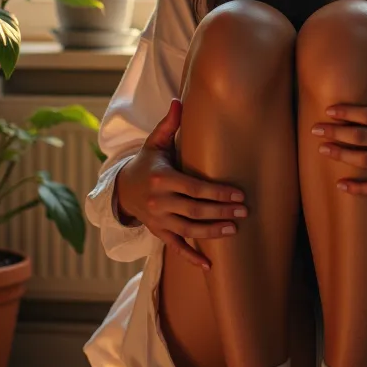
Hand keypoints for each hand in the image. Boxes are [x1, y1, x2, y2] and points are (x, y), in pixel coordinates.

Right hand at [115, 98, 247, 270]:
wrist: (121, 189)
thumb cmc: (146, 162)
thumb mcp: (154, 142)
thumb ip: (169, 124)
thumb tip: (179, 100)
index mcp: (161, 178)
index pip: (193, 187)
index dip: (216, 192)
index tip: (238, 194)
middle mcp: (158, 201)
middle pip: (194, 209)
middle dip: (221, 211)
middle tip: (245, 212)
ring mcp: (158, 219)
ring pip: (188, 229)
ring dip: (212, 232)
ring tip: (234, 230)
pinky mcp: (158, 232)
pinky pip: (176, 247)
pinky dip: (192, 257)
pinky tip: (210, 265)